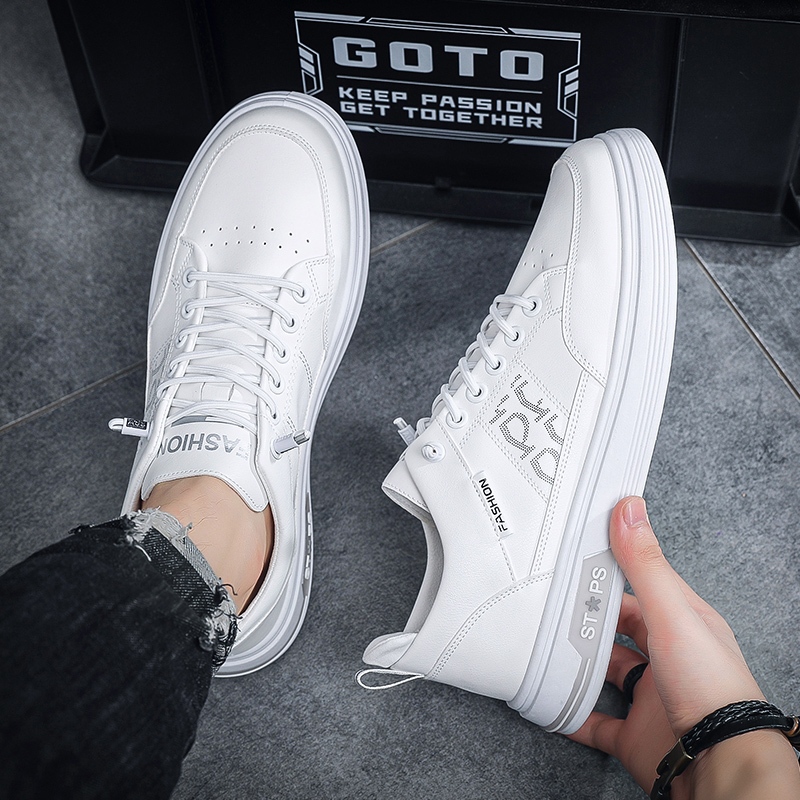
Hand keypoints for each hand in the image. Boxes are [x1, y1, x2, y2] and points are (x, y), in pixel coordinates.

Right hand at [567, 496, 767, 797]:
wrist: (719, 766)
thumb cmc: (710, 687)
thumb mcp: (672, 615)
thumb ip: (645, 564)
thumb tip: (628, 507)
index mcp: (682, 625)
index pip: (640, 586)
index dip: (609, 570)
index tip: (575, 555)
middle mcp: (666, 659)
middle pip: (618, 630)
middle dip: (586, 618)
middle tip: (549, 602)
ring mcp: (650, 699)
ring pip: (604, 673)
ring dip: (577, 663)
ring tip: (543, 644)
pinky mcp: (634, 736)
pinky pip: (594, 722)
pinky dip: (570, 713)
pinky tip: (549, 702)